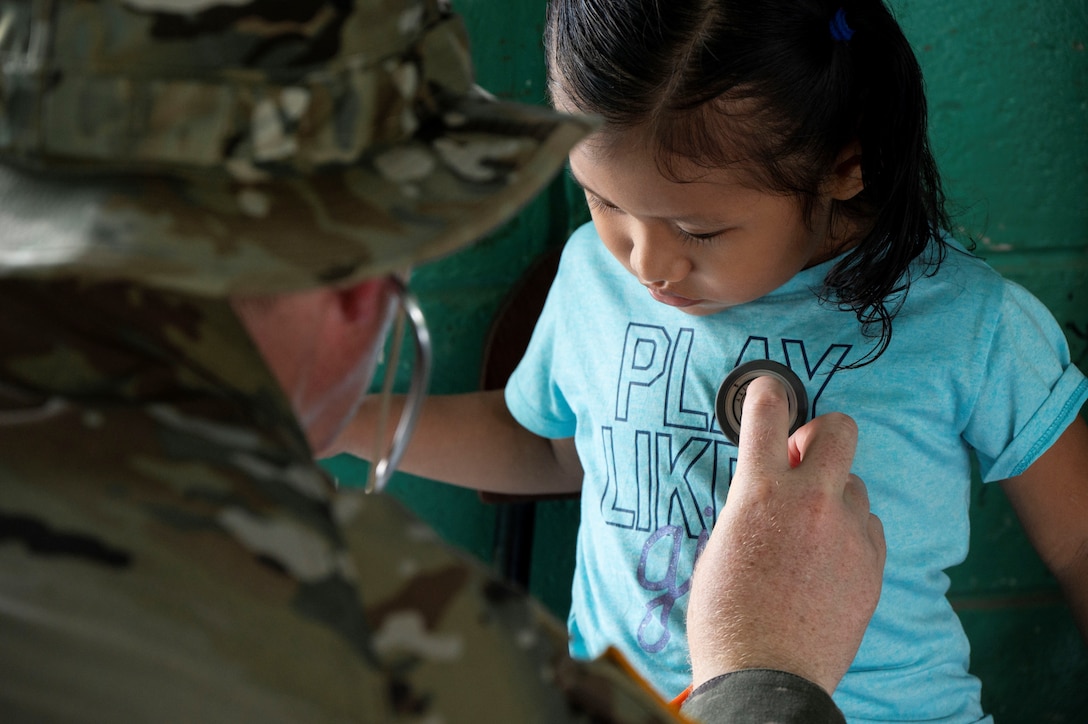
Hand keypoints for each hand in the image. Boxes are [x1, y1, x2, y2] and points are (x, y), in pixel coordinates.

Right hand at [687, 376, 885, 693]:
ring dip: (833, 496)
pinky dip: (850, 534)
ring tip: (810, 534)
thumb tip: (770, 487)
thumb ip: (751, 504)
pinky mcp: (872, 563)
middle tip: (801, 461)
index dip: (768, 391)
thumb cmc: (727, 616)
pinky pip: (867, 527)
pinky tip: (828, 563)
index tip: (769, 392)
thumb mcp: (722, 543)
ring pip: (855, 485)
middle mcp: (810, 501)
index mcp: (759, 493)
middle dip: (822, 435)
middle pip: (840, 429)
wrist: (764, 675)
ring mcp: (847, 532)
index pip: (768, 412)